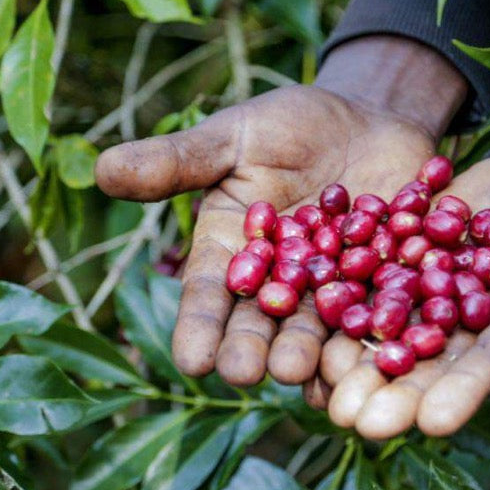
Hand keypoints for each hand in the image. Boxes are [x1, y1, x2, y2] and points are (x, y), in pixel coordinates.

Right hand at [95, 36, 466, 388]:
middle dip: (251, 349)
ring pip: (318, 327)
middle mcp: (280, 280)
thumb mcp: (234, 136)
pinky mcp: (387, 282)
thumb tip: (102, 168)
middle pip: (261, 322)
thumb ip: (178, 161)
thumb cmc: (291, 124)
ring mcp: (335, 286)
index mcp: (233, 251)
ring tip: (298, 373)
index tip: (190, 360)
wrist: (371, 115)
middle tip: (244, 375)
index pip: (210, 295)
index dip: (199, 327)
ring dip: (308, 352)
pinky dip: (377, 334)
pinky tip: (372, 358)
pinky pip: (380, 313)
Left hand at [318, 147, 489, 438]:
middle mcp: (471, 323)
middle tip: (355, 421)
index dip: (466, 392)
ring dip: (353, 362)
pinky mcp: (401, 260)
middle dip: (394, 394)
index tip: (435, 423)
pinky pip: (363, 283)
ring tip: (315, 388)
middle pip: (429, 365)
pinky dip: (333, 302)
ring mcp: (432, 294)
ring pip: (387, 334)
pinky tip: (297, 319)